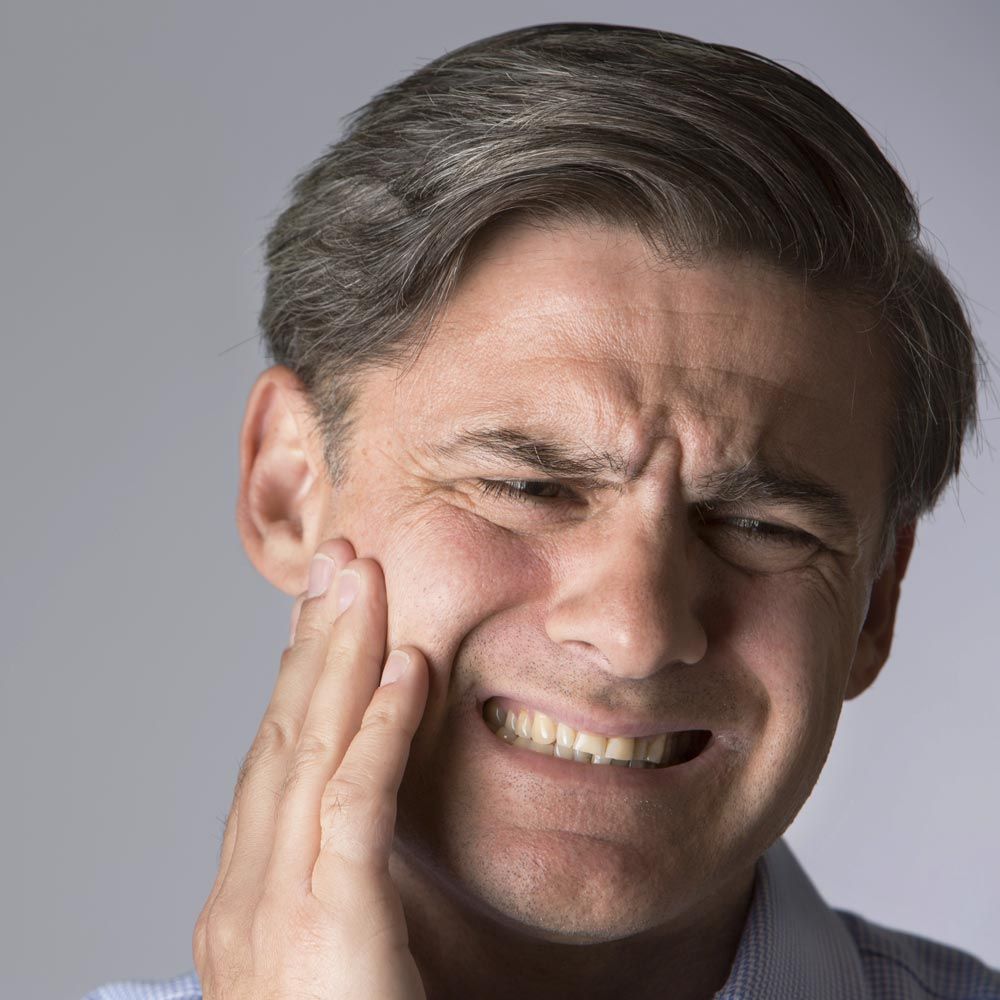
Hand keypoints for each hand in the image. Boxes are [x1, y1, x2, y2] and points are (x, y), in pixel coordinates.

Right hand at [193, 538, 428, 998]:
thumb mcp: (334, 954)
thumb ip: (339, 886)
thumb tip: (361, 821)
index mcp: (245, 900)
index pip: (274, 764)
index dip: (301, 680)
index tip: (327, 615)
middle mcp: (243, 894)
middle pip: (282, 737)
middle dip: (313, 643)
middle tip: (339, 565)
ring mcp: (273, 910)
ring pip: (310, 750)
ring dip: (342, 654)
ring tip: (364, 580)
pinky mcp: (329, 927)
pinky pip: (355, 804)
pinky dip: (380, 727)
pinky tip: (408, 667)